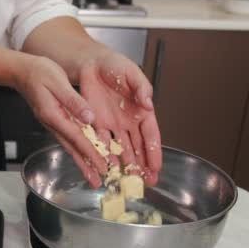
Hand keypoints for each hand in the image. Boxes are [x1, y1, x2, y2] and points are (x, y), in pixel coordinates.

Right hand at [11, 55, 106, 187]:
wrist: (22, 71)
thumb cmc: (40, 72)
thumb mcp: (58, 82)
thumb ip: (73, 101)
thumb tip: (90, 118)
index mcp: (55, 116)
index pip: (77, 138)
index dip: (91, 153)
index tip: (103, 166)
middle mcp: (53, 123)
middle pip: (73, 148)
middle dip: (86, 166)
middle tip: (98, 181)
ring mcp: (53, 123)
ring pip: (70, 147)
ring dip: (81, 162)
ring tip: (92, 176)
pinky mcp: (54, 120)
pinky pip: (67, 139)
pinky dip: (76, 150)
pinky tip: (82, 156)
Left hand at [68, 43, 162, 184]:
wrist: (91, 64)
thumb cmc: (115, 66)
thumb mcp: (132, 73)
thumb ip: (141, 87)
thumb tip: (148, 103)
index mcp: (141, 111)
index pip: (151, 135)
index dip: (154, 152)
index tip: (156, 168)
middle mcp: (128, 122)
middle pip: (138, 148)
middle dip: (142, 165)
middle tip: (146, 183)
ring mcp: (112, 125)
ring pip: (121, 150)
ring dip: (125, 165)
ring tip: (128, 181)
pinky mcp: (96, 125)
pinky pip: (100, 143)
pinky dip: (103, 156)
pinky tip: (106, 169)